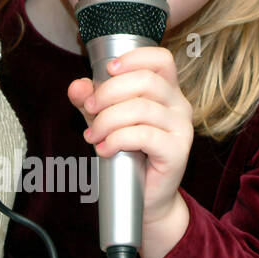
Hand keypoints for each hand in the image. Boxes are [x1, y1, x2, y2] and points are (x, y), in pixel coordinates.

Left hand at [68, 46, 193, 227]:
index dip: (134, 59)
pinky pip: (143, 135)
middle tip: (90, 109)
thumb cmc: (130, 156)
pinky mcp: (177, 151)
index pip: (160, 60)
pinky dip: (117, 139)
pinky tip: (105, 149)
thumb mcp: (106, 122)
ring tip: (93, 136)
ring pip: (140, 108)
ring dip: (108, 120)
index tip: (108, 71)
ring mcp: (181, 128)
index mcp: (167, 91)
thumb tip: (77, 87)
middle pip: (146, 81)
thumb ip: (91, 102)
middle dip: (109, 92)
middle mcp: (179, 105)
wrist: (146, 198)